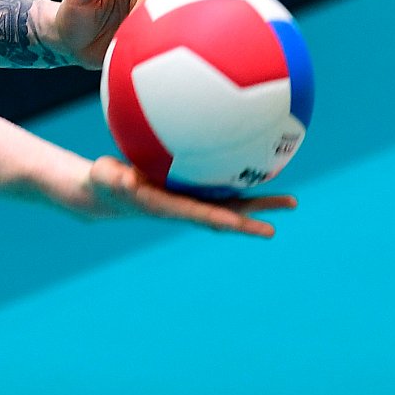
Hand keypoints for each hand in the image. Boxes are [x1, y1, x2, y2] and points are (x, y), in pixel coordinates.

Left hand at [42, 0, 161, 68]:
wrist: (71, 47)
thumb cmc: (72, 14)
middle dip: (150, 5)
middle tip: (134, 19)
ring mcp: (143, 17)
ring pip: (160, 17)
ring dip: (150, 27)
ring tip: (129, 38)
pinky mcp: (144, 37)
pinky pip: (155, 39)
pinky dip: (150, 44)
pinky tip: (136, 51)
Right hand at [86, 156, 296, 237]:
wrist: (107, 192)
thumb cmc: (103, 182)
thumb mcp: (104, 177)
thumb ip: (114, 177)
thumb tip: (126, 178)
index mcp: (169, 208)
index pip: (201, 216)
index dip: (223, 221)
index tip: (245, 226)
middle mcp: (187, 208)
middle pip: (227, 215)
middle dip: (254, 219)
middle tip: (285, 215)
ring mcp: (191, 200)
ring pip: (231, 204)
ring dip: (260, 204)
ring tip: (291, 201)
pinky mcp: (192, 189)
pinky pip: (223, 187)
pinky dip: (242, 182)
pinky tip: (260, 167)